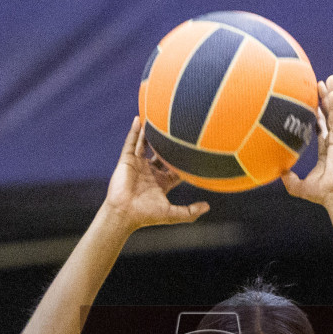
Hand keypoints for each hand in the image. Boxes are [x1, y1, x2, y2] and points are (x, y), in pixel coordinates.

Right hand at [103, 117, 209, 232]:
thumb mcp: (172, 214)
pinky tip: (139, 119)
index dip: (183, 158)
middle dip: (168, 142)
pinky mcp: (127, 161)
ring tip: (158, 117)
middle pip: (161, 152)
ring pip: (146, 144)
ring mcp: (138, 165)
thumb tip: (208, 207)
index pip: (175, 167)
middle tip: (179, 128)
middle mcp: (150, 172)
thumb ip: (190, 211)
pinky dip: (134, 131)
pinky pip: (131, 142)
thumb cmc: (147, 216)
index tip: (194, 148)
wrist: (124, 214)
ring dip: (150, 133)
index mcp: (161, 182)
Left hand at [282, 75, 332, 208]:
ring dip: (331, 96)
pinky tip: (332, 93)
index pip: (320, 126)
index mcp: (325, 149)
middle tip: (321, 82)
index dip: (317, 113)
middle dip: (325, 98)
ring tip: (330, 80)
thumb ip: (288, 178)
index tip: (312, 101)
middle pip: (328, 115)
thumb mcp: (297, 186)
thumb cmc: (320, 194)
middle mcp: (332, 141)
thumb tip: (276, 172)